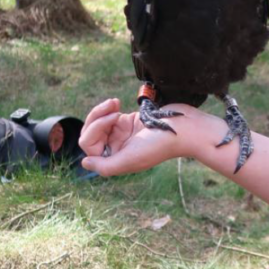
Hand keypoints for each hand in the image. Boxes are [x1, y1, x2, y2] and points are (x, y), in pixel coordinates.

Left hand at [78, 98, 221, 176]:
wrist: (184, 128)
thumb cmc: (160, 144)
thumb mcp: (131, 159)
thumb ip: (106, 166)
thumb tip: (85, 162)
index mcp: (116, 161)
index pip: (89, 146)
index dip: (94, 130)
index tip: (114, 118)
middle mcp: (117, 150)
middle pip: (91, 133)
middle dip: (96, 117)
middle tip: (113, 107)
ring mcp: (122, 135)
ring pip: (98, 122)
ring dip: (102, 110)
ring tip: (114, 102)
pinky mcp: (128, 122)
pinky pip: (108, 114)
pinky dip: (109, 107)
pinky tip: (116, 102)